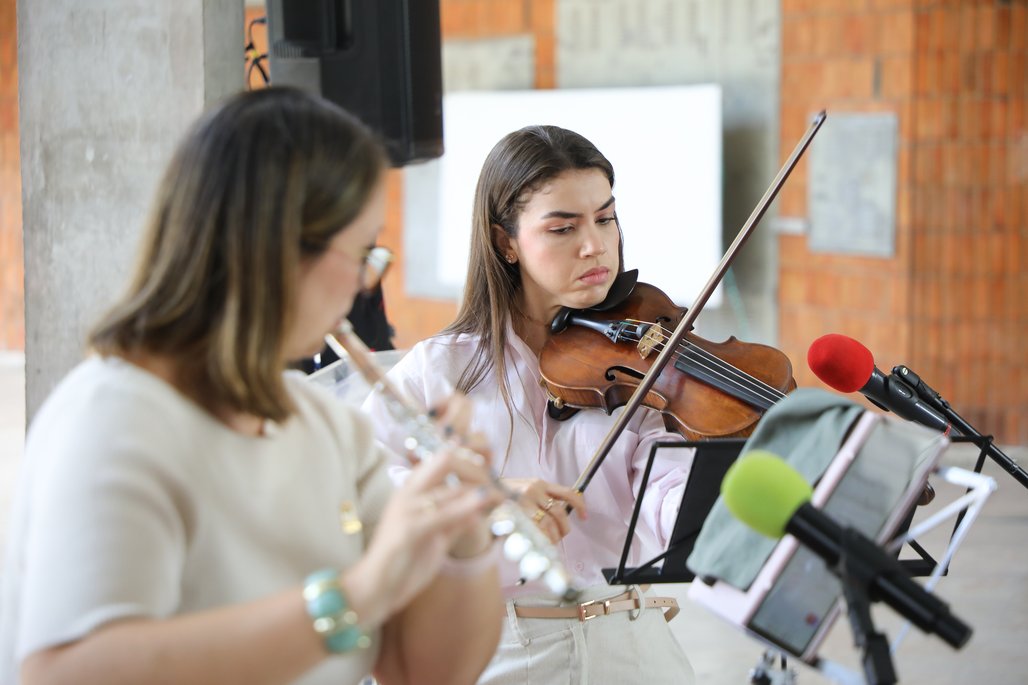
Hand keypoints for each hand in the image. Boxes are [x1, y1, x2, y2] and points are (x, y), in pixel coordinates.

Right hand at [342, 446, 500, 628]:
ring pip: (448, 487)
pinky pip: (440, 514)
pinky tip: (482, 506)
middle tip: (499, 482)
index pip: (442, 458)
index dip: (470, 458)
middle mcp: (407, 492)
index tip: (493, 470)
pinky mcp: (406, 529)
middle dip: (477, 467)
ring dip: (478, 489)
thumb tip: (482, 507)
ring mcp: (405, 508)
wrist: (373, 590)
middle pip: (446, 459)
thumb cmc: (402, 564)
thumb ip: (456, 521)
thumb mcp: (436, 538)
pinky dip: (463, 509)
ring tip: (502, 494)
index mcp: (411, 490)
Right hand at [502, 478, 586, 543]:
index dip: (579, 504)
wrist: (478, 496)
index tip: (584, 516)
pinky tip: (541, 543)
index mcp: (538, 483)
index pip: (567, 492)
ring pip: (549, 523)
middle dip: (564, 528)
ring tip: (550, 542)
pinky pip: (536, 529)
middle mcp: (533, 489)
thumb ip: (541, 499)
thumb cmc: (503, 498)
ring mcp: (523, 501)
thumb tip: (562, 516)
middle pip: (559, 512)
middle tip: (560, 536)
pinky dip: (542, 539)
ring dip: (553, 536)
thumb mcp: (523, 491)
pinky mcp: (514, 513)